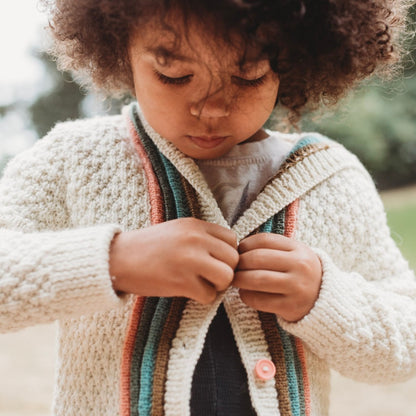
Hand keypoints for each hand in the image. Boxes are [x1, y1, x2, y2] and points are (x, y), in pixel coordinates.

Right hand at [109, 218, 238, 303]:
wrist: (118, 259)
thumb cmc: (148, 247)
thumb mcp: (178, 230)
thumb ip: (202, 237)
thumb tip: (227, 253)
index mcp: (195, 225)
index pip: (233, 239)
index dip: (227, 253)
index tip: (216, 261)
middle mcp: (196, 239)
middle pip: (233, 259)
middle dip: (226, 270)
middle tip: (210, 276)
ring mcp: (190, 260)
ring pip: (227, 277)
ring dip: (217, 285)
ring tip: (202, 284)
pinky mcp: (182, 282)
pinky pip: (209, 295)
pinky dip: (202, 297)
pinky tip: (188, 291)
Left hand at [233, 233, 321, 321]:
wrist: (325, 301)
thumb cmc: (299, 273)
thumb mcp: (294, 254)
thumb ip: (271, 248)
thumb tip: (237, 249)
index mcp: (299, 249)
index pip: (264, 240)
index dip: (245, 244)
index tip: (238, 251)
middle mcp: (300, 266)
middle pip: (257, 258)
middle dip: (239, 262)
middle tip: (233, 267)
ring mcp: (297, 287)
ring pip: (257, 279)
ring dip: (239, 279)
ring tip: (236, 280)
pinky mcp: (291, 307)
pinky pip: (259, 300)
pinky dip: (246, 296)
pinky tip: (245, 293)